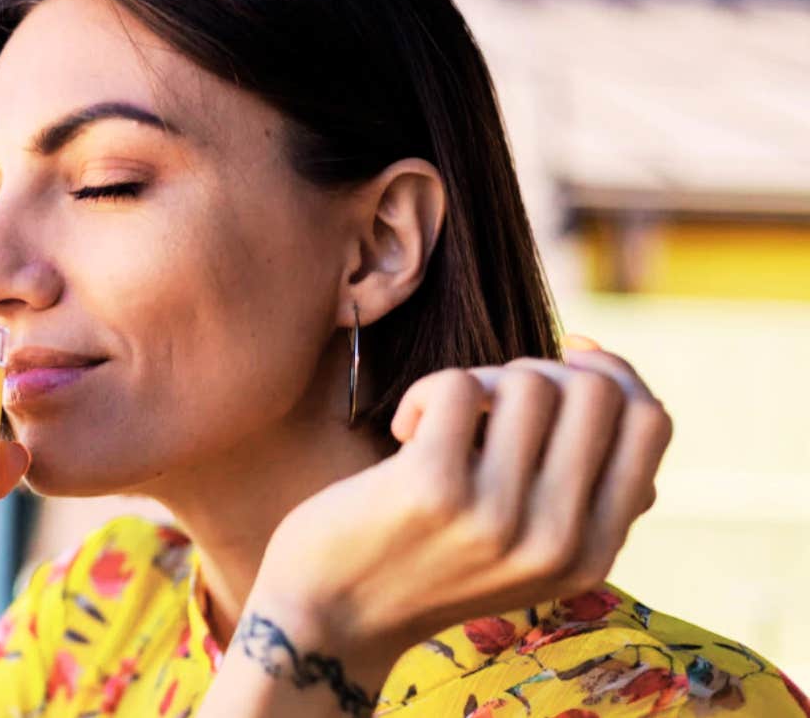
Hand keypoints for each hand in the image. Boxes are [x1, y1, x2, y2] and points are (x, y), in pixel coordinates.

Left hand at [255, 342, 672, 685]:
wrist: (330, 618)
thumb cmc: (426, 559)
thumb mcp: (524, 544)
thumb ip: (578, 484)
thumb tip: (603, 367)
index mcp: (592, 554)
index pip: (651, 422)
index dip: (613, 373)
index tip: (562, 363)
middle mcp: (556, 541)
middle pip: (596, 390)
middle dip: (539, 372)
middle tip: (485, 405)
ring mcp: (497, 517)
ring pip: (528, 382)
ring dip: (478, 381)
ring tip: (440, 421)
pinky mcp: (434, 489)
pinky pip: (459, 385)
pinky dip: (424, 392)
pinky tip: (402, 433)